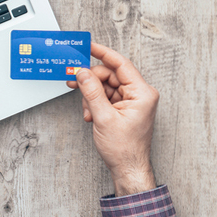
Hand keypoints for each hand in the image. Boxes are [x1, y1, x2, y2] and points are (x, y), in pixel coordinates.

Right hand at [68, 43, 157, 196]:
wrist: (128, 169)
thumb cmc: (124, 149)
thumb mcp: (103, 117)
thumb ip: (92, 92)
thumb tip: (82, 72)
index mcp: (142, 93)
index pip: (121, 64)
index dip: (103, 53)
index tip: (88, 46)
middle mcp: (140, 94)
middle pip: (110, 76)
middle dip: (92, 81)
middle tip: (74, 82)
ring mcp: (133, 102)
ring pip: (106, 87)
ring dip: (92, 96)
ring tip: (88, 111)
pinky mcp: (125, 109)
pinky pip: (107, 98)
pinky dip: (96, 104)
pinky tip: (91, 115)